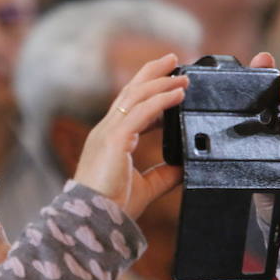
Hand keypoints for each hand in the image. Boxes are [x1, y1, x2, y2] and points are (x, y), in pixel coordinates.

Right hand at [74, 53, 187, 219]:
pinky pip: (142, 112)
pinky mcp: (115, 139)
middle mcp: (106, 130)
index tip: (170, 84)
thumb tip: (184, 166)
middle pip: (130, 91)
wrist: (94, 220)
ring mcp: (108, 132)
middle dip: (152, 73)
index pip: (129, 106)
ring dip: (161, 82)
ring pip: (136, 96)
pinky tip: (178, 94)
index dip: (149, 91)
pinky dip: (162, 100)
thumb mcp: (145, 187)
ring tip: (183, 75)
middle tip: (174, 59)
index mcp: (110, 140)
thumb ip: (163, 175)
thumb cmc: (111, 207)